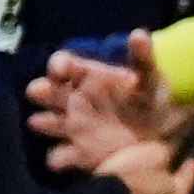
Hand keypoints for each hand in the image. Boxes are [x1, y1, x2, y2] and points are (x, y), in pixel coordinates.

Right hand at [32, 50, 177, 173]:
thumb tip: (139, 34)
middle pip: (48, 91)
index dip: (59, 65)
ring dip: (43, 122)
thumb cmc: (146, 100)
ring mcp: (71, 126)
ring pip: (47, 122)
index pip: (64, 65)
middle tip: (38, 90)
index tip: (60, 68)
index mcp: (86, 77)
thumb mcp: (149, 78)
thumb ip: (143, 58)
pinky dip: (58, 157)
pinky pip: (60, 156)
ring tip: (40, 121)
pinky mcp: (76, 152)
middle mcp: (72, 100)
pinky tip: (60, 159)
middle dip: (42, 90)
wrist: (155, 136)